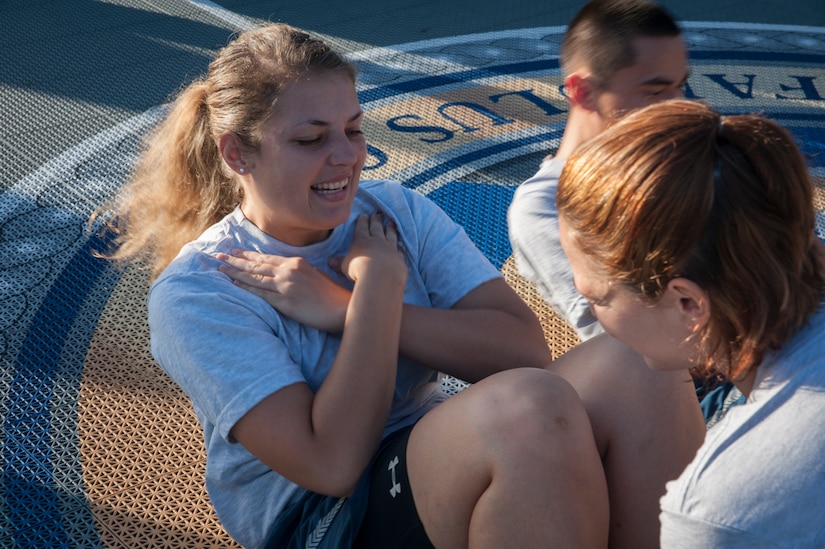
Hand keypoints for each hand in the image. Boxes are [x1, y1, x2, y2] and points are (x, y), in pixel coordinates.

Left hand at [217, 250, 350, 332]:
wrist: (343, 308)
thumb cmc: (333, 294)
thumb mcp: (317, 274)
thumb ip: (300, 271)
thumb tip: (288, 271)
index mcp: (296, 262)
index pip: (267, 257)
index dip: (249, 254)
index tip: (235, 251)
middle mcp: (289, 271)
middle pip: (256, 264)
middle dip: (236, 260)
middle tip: (219, 256)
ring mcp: (286, 286)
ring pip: (255, 277)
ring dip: (235, 273)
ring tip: (221, 269)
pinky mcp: (285, 302)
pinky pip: (261, 294)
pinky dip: (246, 288)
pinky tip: (234, 285)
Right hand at [336, 212, 406, 287]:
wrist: (381, 275)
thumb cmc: (359, 269)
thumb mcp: (345, 266)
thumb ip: (339, 263)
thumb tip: (330, 261)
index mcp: (362, 240)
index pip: (362, 228)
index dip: (362, 221)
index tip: (364, 215)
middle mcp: (377, 241)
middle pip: (377, 228)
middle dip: (376, 220)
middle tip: (378, 213)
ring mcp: (390, 248)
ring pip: (390, 235)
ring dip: (390, 228)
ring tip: (391, 222)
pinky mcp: (399, 257)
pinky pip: (399, 249)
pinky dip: (399, 246)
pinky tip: (400, 245)